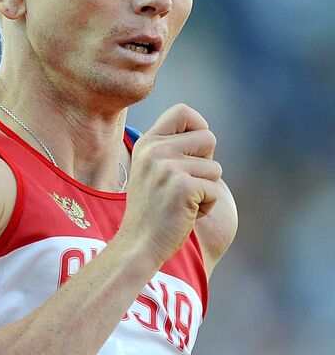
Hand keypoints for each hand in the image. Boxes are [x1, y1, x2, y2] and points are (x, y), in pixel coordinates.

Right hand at [116, 103, 222, 265]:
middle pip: (207, 137)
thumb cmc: (152, 210)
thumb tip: (206, 135)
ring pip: (214, 168)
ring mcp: (168, 168)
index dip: (198, 126)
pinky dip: (207, 206)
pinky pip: (215, 190)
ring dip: (207, 189)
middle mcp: (155, 150)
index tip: (194, 150)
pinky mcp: (184, 187)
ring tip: (182, 203)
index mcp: (147, 143)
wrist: (139, 243)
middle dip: (206, 163)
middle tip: (186, 184)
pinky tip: (185, 214)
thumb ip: (172, 150)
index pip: (182, 111)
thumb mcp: (153, 171)